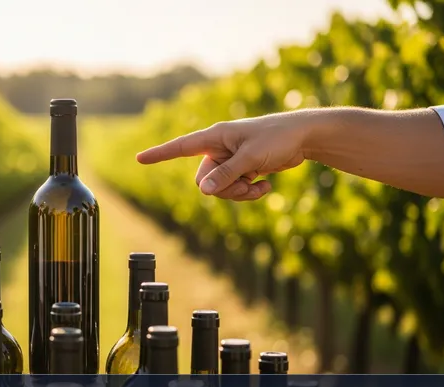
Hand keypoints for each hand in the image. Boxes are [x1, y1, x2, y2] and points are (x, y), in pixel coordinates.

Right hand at [136, 111, 313, 200]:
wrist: (304, 137)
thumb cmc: (277, 138)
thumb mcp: (251, 158)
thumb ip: (226, 175)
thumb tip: (204, 192)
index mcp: (215, 137)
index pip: (180, 147)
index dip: (159, 154)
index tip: (139, 158)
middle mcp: (218, 148)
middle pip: (204, 180)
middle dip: (223, 189)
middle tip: (246, 186)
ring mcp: (230, 160)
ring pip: (220, 188)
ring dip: (238, 193)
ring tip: (258, 187)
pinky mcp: (242, 169)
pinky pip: (234, 189)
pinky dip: (249, 192)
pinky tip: (266, 186)